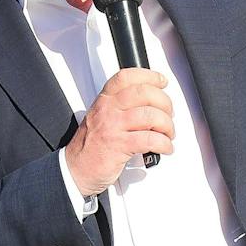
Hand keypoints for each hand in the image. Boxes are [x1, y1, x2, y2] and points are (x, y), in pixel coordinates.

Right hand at [66, 68, 173, 196]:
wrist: (76, 170)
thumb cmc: (91, 146)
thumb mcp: (101, 117)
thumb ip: (121, 107)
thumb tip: (151, 103)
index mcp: (104, 100)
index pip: (127, 77)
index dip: (149, 76)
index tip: (162, 81)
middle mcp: (108, 110)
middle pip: (144, 93)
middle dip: (165, 103)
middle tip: (169, 114)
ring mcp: (113, 127)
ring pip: (150, 116)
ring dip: (167, 125)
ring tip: (168, 134)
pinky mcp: (119, 146)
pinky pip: (150, 140)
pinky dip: (164, 144)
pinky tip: (165, 147)